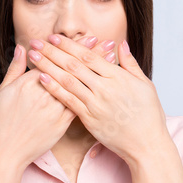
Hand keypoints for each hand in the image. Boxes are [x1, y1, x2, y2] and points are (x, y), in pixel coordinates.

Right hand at [0, 36, 117, 167]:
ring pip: (78, 86)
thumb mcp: (3, 91)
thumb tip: (21, 48)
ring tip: (110, 61)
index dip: (72, 48)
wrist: (4, 152)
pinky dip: (92, 93)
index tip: (88, 38)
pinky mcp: (60, 124)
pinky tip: (102, 86)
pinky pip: (78, 106)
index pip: (54, 59)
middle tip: (106, 43)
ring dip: (96, 72)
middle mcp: (43, 94)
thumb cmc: (0, 121)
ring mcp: (53, 110)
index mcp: (28, 83)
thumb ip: (15, 68)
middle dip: (90, 55)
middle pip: (70, 70)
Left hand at [28, 34, 169, 162]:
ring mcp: (95, 104)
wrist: (147, 144)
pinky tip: (42, 79)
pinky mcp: (89, 119)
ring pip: (67, 81)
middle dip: (52, 52)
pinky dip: (54, 89)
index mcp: (117, 77)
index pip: (88, 56)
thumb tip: (120, 44)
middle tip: (36, 41)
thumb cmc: (148, 114)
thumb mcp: (145, 84)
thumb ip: (130, 63)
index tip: (54, 37)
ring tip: (33, 56)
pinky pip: (68, 101)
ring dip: (48, 66)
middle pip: (73, 65)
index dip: (69, 45)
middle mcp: (104, 88)